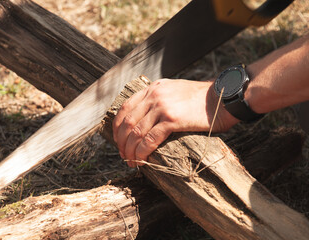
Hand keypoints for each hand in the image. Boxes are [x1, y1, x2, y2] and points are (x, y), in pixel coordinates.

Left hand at [112, 79, 238, 166]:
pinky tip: (141, 161)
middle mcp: (154, 95)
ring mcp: (162, 106)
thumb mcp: (175, 90)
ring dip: (130, 150)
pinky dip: (142, 152)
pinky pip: (150, 139)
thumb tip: (147, 119)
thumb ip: (160, 99)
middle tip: (123, 155)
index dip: (117, 127)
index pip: (125, 108)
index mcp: (152, 88)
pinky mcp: (172, 119)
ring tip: (131, 162)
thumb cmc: (202, 99)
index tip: (119, 141)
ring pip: (136, 132)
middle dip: (121, 142)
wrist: (224, 97)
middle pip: (127, 122)